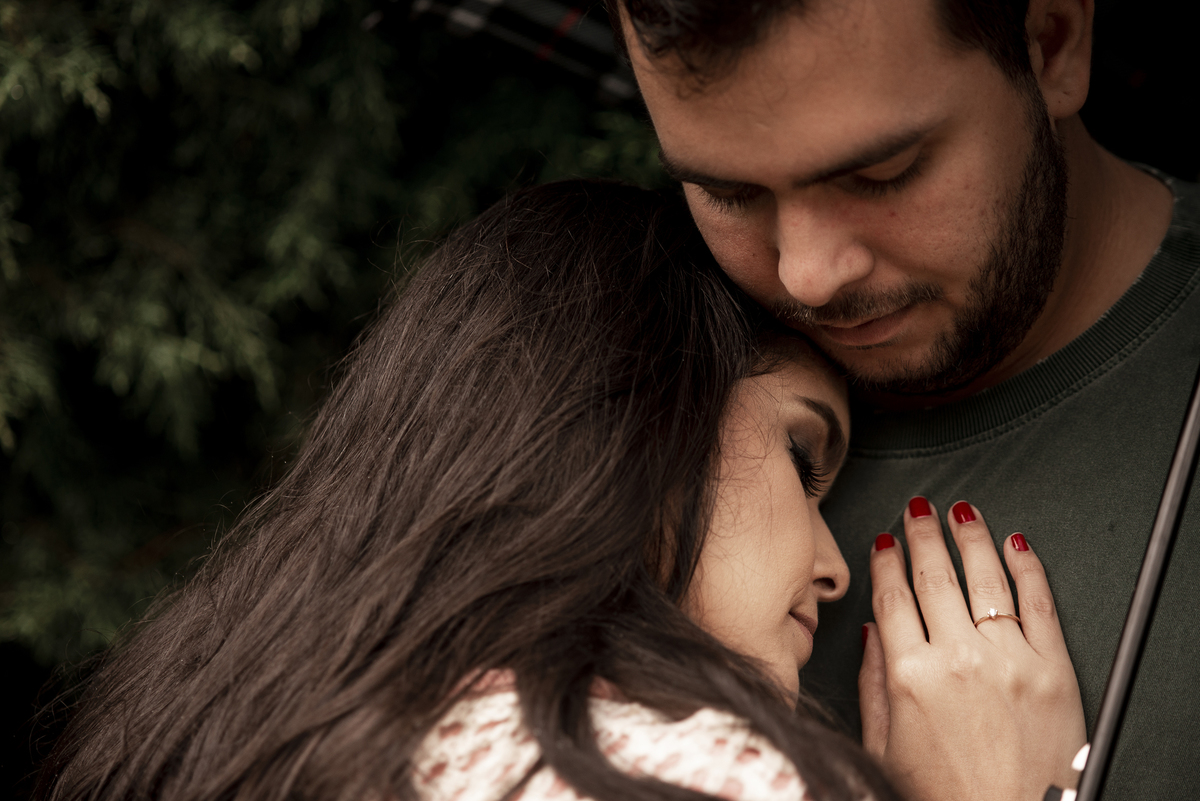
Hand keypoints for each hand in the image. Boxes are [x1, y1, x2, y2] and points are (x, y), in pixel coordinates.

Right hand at [858, 498, 1085, 800]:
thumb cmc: (946, 796)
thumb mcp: (883, 746)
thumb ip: (873, 684)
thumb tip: (872, 634)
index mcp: (910, 676)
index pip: (892, 598)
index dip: (886, 564)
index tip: (884, 543)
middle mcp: (958, 659)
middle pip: (935, 578)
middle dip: (923, 535)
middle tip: (919, 508)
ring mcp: (1009, 661)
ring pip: (985, 580)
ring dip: (971, 537)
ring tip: (962, 511)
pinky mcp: (1054, 671)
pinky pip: (1039, 604)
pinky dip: (1028, 568)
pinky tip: (1017, 545)